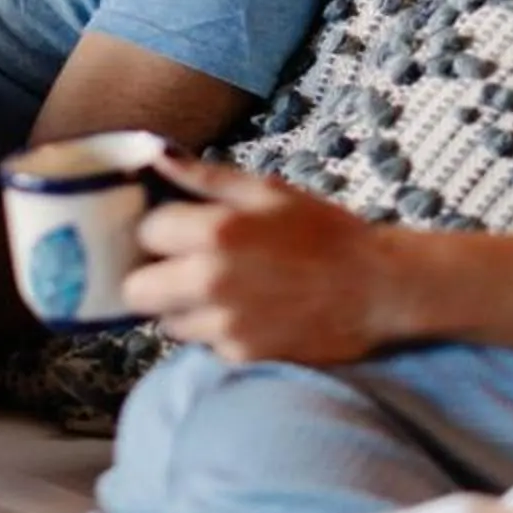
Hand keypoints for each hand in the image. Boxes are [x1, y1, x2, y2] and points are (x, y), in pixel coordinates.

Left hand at [125, 149, 428, 365]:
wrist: (377, 290)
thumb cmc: (325, 232)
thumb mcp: (268, 190)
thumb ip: (205, 177)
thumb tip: (154, 156)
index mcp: (216, 230)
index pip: (145, 232)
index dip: (161, 229)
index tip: (179, 229)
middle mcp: (211, 280)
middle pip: (135, 290)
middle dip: (152, 275)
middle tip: (182, 266)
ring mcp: (224, 324)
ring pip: (165, 321)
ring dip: (181, 307)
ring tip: (220, 290)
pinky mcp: (240, 356)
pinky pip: (202, 344)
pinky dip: (214, 331)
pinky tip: (246, 312)